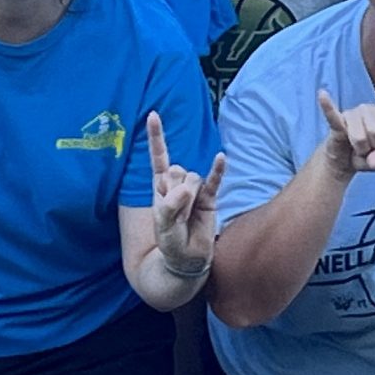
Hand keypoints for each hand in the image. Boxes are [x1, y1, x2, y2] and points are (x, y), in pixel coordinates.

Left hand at [146, 111, 226, 276]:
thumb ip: (169, 207)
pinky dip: (218, 169)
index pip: (158, 158)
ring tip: (187, 218)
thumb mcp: (162, 227)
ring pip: (193, 178)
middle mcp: (177, 184)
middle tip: (177, 217)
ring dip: (190, 198)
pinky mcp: (210, 198)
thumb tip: (185, 188)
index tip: (153, 115)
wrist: (188, 259)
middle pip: (177, 170)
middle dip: (176, 193)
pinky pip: (214, 180)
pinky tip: (222, 158)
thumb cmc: (170, 242)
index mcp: (160, 187)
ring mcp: (195, 189)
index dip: (156, 137)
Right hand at [316, 67, 374, 179]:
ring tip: (358, 149)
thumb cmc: (368, 154)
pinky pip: (334, 116)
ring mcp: (354, 114)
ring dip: (360, 150)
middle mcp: (371, 110)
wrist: (345, 159)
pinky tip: (322, 94)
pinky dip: (328, 107)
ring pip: (360, 138)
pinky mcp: (338, 122)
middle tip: (370, 149)